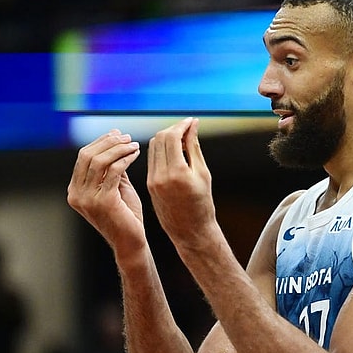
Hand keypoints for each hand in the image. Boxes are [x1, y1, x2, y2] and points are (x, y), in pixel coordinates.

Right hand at [67, 130, 145, 251]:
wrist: (130, 242)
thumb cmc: (126, 215)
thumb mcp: (116, 187)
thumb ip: (112, 167)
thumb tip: (115, 141)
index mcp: (75, 190)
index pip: (83, 156)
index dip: (100, 142)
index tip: (117, 134)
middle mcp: (76, 194)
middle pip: (88, 155)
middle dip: (109, 142)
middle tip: (127, 137)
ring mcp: (87, 198)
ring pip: (99, 161)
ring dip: (118, 149)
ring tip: (133, 144)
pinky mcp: (103, 201)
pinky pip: (113, 171)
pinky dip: (125, 159)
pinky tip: (135, 154)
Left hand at [147, 118, 216, 250]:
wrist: (190, 231)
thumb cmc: (202, 204)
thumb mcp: (203, 173)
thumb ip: (194, 147)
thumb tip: (193, 126)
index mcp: (176, 173)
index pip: (172, 137)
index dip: (182, 125)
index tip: (192, 121)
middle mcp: (160, 176)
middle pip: (159, 139)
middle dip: (173, 129)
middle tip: (188, 128)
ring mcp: (152, 180)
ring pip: (153, 147)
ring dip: (166, 138)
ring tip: (183, 139)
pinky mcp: (149, 184)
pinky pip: (152, 159)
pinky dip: (161, 150)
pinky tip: (175, 152)